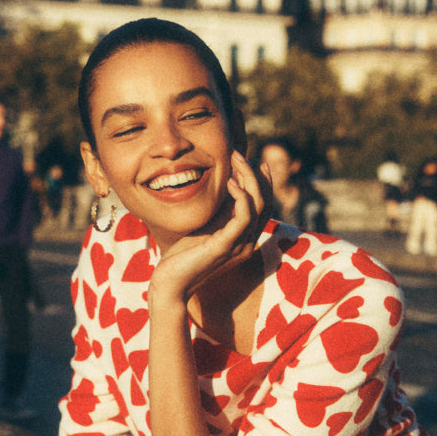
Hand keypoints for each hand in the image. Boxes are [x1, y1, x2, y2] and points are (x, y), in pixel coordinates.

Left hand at [150, 152, 271, 306]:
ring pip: (259, 204)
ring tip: (235, 159)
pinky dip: (240, 195)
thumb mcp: (206, 226)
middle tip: (239, 153)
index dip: (263, 182)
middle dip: (256, 173)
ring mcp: (239, 246)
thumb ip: (219, 211)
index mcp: (244, 239)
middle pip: (266, 202)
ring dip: (248, 177)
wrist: (170, 282)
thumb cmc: (183, 256)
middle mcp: (247, 243)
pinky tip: (229, 181)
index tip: (254, 160)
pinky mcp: (226, 246)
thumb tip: (227, 183)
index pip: (264, 207)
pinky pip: (245, 215)